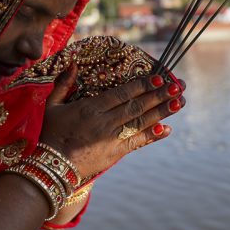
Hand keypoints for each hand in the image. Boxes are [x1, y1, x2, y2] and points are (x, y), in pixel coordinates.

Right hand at [39, 63, 185, 179]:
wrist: (51, 167)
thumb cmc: (50, 133)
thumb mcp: (52, 106)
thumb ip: (63, 83)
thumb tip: (72, 62)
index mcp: (90, 108)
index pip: (122, 94)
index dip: (141, 85)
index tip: (157, 78)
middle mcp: (104, 122)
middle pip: (136, 106)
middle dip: (159, 95)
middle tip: (177, 85)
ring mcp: (111, 138)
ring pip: (141, 122)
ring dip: (162, 112)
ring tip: (179, 102)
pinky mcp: (115, 153)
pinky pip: (137, 142)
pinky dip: (152, 136)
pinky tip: (166, 128)